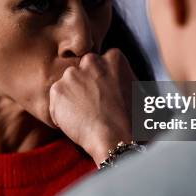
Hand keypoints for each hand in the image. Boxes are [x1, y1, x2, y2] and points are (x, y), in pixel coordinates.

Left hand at [49, 48, 135, 163]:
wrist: (117, 138)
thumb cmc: (134, 120)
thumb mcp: (139, 91)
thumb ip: (125, 79)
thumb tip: (121, 82)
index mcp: (114, 57)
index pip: (100, 65)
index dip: (101, 83)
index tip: (104, 97)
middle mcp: (91, 60)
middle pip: (82, 71)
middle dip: (84, 86)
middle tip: (93, 107)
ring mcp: (72, 74)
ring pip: (67, 85)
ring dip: (72, 99)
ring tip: (85, 118)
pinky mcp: (58, 89)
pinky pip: (56, 101)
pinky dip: (61, 113)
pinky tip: (76, 124)